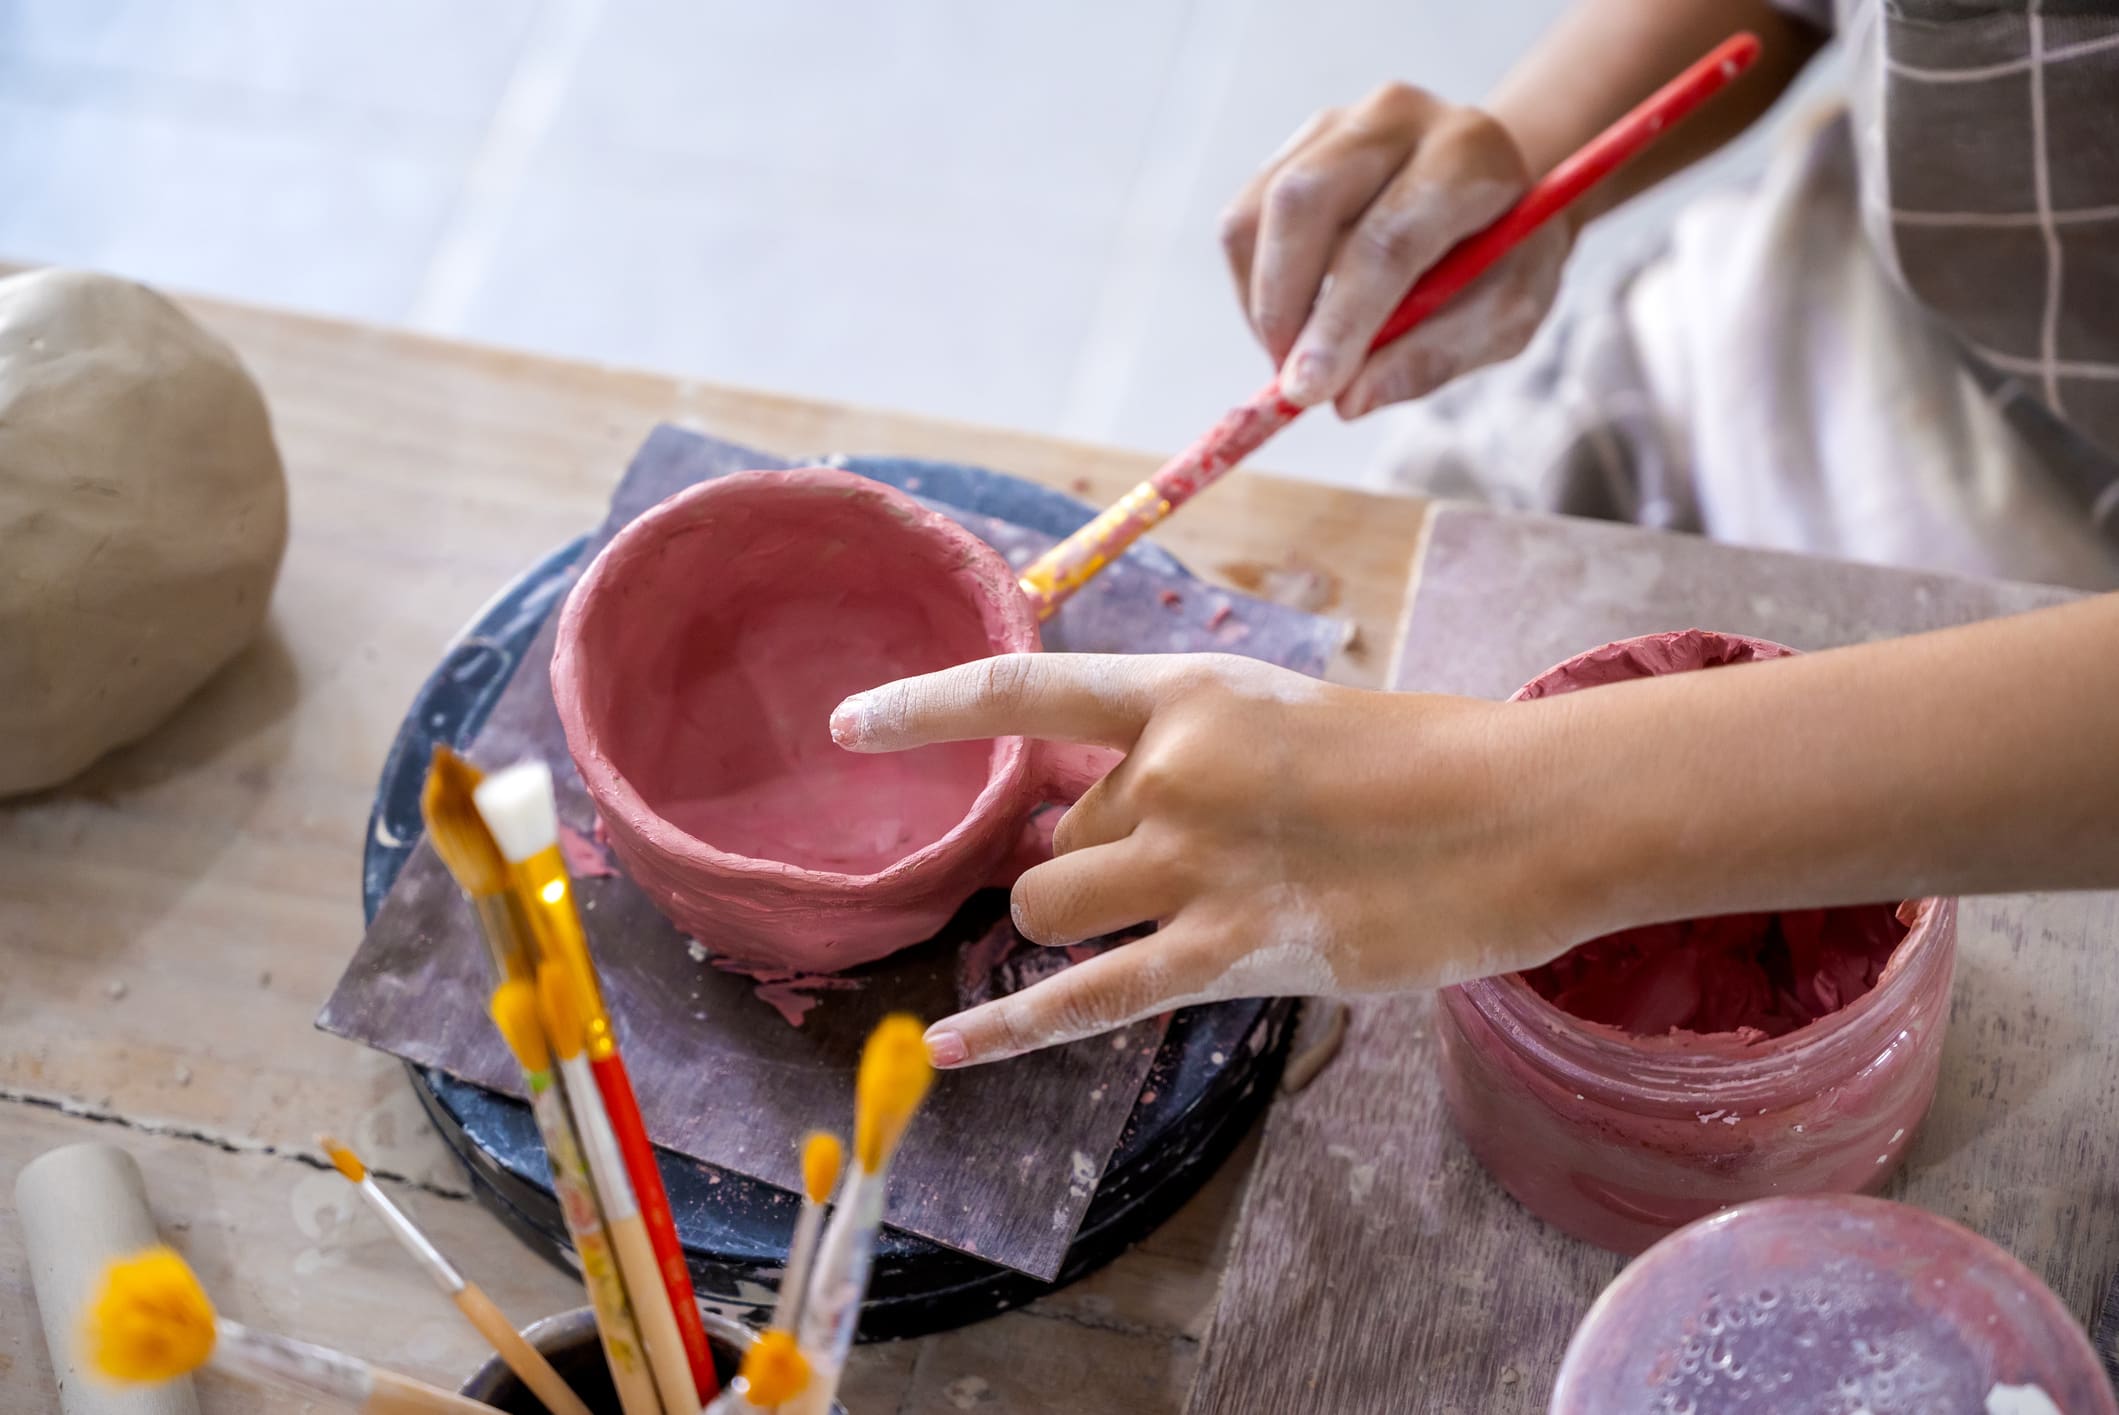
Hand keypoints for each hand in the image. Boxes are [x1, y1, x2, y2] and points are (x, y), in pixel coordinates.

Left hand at [831, 653, 1581, 1066]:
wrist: (1525, 811)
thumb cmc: (1424, 760)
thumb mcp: (1287, 721)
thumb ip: (1193, 756)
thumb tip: (1104, 818)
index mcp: (1189, 692)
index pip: (1027, 693)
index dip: (929, 710)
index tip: (849, 727)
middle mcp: (1173, 770)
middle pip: (1055, 838)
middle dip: (1090, 864)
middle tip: (1183, 871)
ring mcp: (1197, 862)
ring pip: (1049, 910)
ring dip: (1070, 927)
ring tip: (1158, 922)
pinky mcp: (1230, 952)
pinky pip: (1086, 999)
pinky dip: (1009, 1030)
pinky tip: (946, 1052)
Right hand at [1220, 84, 1570, 417]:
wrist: (1497, 191)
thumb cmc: (1505, 257)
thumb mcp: (1506, 314)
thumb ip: (1435, 356)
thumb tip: (1347, 400)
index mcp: (1469, 154)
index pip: (1389, 237)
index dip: (1343, 320)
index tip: (1309, 392)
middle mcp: (1398, 116)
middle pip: (1304, 200)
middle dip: (1282, 305)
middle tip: (1292, 382)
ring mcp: (1337, 123)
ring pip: (1257, 212)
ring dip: (1262, 303)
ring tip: (1296, 354)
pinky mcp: (1296, 145)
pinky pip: (1242, 221)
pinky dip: (1253, 287)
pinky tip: (1293, 319)